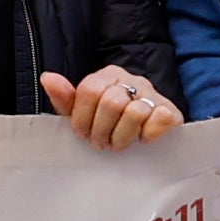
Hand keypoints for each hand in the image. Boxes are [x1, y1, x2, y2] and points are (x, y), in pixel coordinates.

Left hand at [46, 65, 181, 149]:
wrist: (148, 134)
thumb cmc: (110, 124)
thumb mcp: (83, 113)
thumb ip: (66, 98)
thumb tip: (47, 77)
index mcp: (107, 76)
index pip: (89, 91)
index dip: (82, 119)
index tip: (84, 135)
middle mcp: (132, 80)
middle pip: (111, 103)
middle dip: (102, 131)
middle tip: (102, 143)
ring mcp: (153, 94)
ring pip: (134, 112)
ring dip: (122, 137)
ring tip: (119, 144)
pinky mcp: (171, 111)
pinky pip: (159, 119)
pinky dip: (148, 135)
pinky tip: (143, 140)